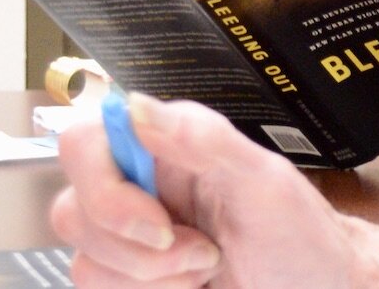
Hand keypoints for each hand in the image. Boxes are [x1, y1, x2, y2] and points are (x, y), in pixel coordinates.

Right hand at [50, 95, 378, 288]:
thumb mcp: (264, 184)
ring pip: (85, 260)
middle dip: (138, 250)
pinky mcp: (131, 277)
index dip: (105, 191)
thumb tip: (139, 108)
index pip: (84, 143)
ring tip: (205, 267)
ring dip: (149, 279)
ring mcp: (132, 234)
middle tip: (202, 252)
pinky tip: (190, 286)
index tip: (157, 225)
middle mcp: (141, 183)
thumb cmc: (303, 237)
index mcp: (167, 144)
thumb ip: (204, 141)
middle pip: (74, 210)